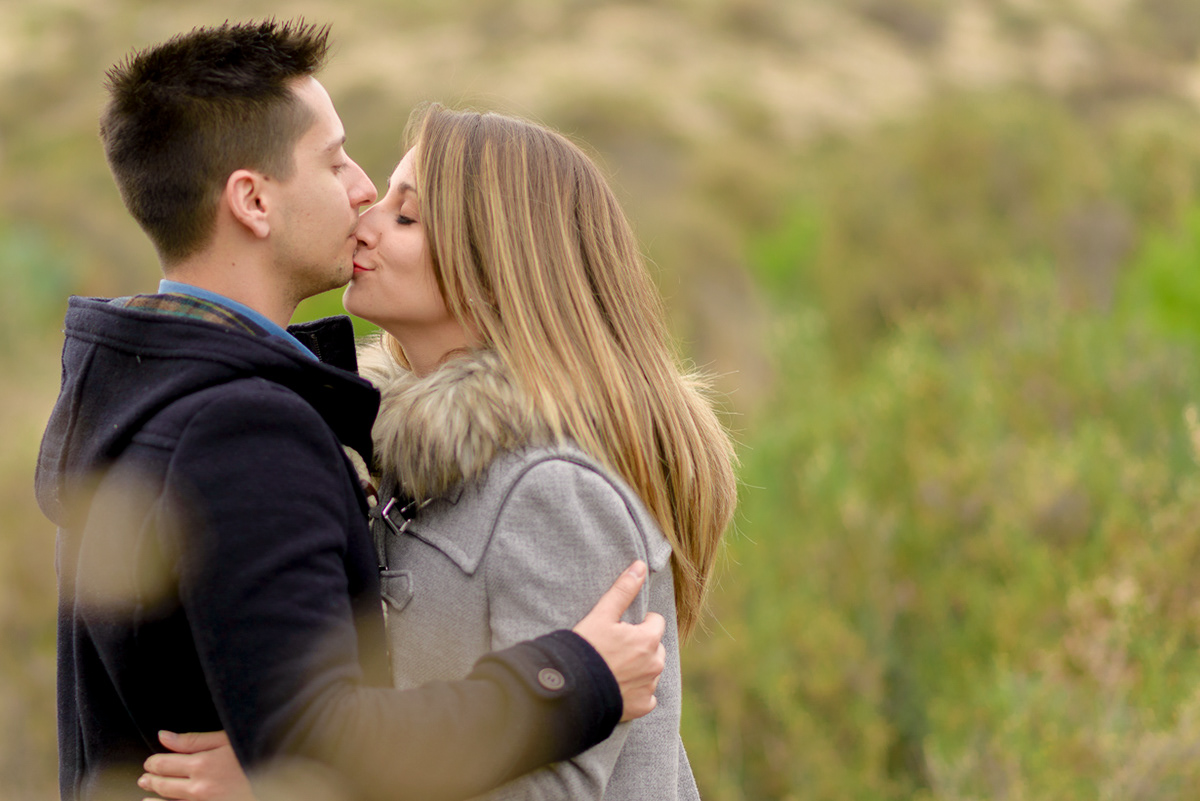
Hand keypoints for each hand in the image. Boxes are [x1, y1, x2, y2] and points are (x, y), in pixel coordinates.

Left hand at [138, 730, 255, 800]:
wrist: (277, 783)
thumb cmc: (256, 755)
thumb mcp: (228, 740)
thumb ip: (194, 740)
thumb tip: (164, 736)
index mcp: (202, 764)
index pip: (165, 764)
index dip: (154, 762)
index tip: (150, 762)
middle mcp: (198, 788)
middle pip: (164, 785)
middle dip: (151, 780)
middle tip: (144, 778)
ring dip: (153, 800)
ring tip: (145, 797)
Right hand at [572, 560, 666, 721]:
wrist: (573, 688)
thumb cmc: (586, 648)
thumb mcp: (602, 615)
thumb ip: (623, 590)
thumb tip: (640, 565)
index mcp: (648, 640)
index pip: (656, 622)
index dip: (638, 624)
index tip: (621, 629)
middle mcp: (654, 664)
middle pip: (655, 647)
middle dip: (642, 646)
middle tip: (616, 648)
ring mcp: (649, 687)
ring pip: (652, 671)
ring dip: (640, 667)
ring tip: (615, 667)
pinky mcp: (642, 707)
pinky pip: (647, 696)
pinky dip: (637, 691)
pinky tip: (619, 686)